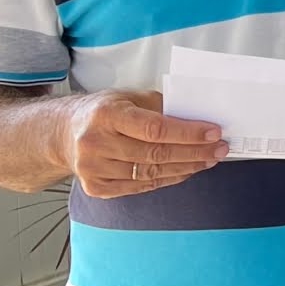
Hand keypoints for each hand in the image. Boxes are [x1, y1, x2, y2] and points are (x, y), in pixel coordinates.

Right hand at [62, 89, 224, 196]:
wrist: (64, 134)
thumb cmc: (103, 112)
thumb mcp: (128, 97)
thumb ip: (160, 106)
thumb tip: (198, 118)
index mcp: (106, 115)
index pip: (155, 128)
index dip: (188, 133)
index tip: (214, 133)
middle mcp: (96, 143)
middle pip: (156, 154)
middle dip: (194, 152)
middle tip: (219, 149)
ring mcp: (93, 169)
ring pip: (151, 173)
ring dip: (186, 168)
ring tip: (207, 160)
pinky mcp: (96, 187)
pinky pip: (141, 186)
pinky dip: (167, 179)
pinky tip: (185, 171)